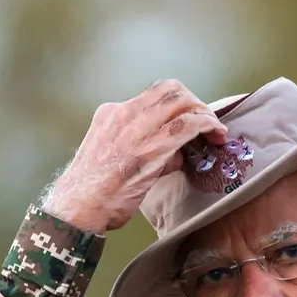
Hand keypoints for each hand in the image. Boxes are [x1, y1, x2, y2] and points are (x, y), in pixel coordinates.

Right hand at [43, 79, 227, 232]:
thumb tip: (176, 153)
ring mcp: (138, 127)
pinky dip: (209, 125)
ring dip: (206, 114)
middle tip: (208, 123)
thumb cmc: (96, 192)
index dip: (179, 104)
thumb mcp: (113, 158)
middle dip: (196, 103)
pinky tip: (218, 135)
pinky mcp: (154, 145)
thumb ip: (144, 148)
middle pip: (171, 89)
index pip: (153, 95)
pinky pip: (190, 124)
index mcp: (111, 114)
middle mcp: (124, 113)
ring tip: (216, 131)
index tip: (191, 118)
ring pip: (183, 101)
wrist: (79, 206)